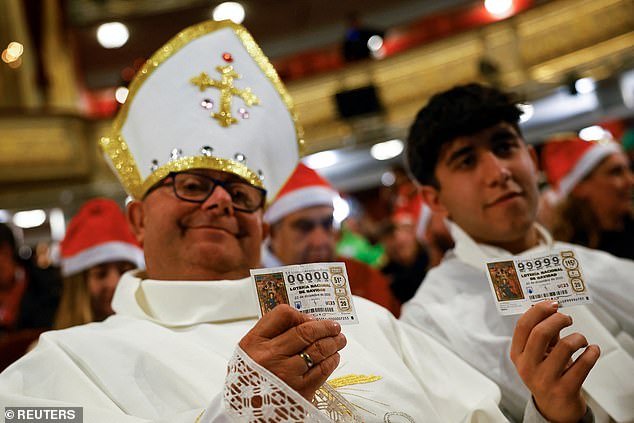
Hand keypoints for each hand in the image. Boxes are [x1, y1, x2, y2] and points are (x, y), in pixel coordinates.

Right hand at [239, 304, 346, 400]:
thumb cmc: (249, 380)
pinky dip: (332, 361)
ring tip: (338, 340)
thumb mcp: (249, 353)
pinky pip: (323, 370)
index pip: (282, 315)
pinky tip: (333, 357)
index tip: (310, 319)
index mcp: (254, 343)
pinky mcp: (300, 391)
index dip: (301, 315)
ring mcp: (286, 374)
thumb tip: (306, 322)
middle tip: (334, 327)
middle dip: (325, 327)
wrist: (246, 414)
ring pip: (318, 349)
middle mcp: (270, 357)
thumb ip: (271, 335)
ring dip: (333, 342)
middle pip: (305, 331)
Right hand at [511, 301, 599, 422]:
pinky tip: (592, 350)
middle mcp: (528, 367)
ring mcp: (545, 379)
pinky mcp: (564, 389)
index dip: (538, 311)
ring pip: (565, 347)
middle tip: (567, 317)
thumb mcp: (539, 354)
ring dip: (578, 337)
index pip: (523, 326)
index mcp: (518, 354)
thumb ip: (543, 333)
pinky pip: (583, 364)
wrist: (554, 407)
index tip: (551, 304)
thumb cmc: (547, 374)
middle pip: (540, 333)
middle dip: (558, 319)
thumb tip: (551, 309)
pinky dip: (592, 352)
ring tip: (581, 339)